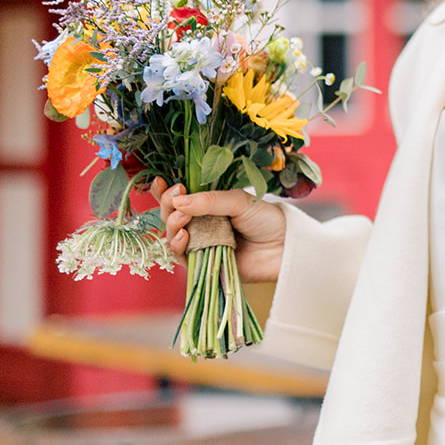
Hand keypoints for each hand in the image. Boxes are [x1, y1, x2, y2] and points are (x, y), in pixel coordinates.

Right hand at [151, 178, 286, 283]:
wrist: (284, 247)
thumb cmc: (265, 219)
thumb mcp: (239, 201)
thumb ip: (209, 201)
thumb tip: (178, 201)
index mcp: (207, 205)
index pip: (178, 197)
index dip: (164, 191)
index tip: (160, 182)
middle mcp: (200, 223)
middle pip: (169, 215)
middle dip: (167, 205)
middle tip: (177, 196)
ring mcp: (200, 243)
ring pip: (172, 235)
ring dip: (172, 225)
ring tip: (182, 218)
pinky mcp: (203, 263)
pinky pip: (182, 256)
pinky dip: (178, 245)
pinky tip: (184, 236)